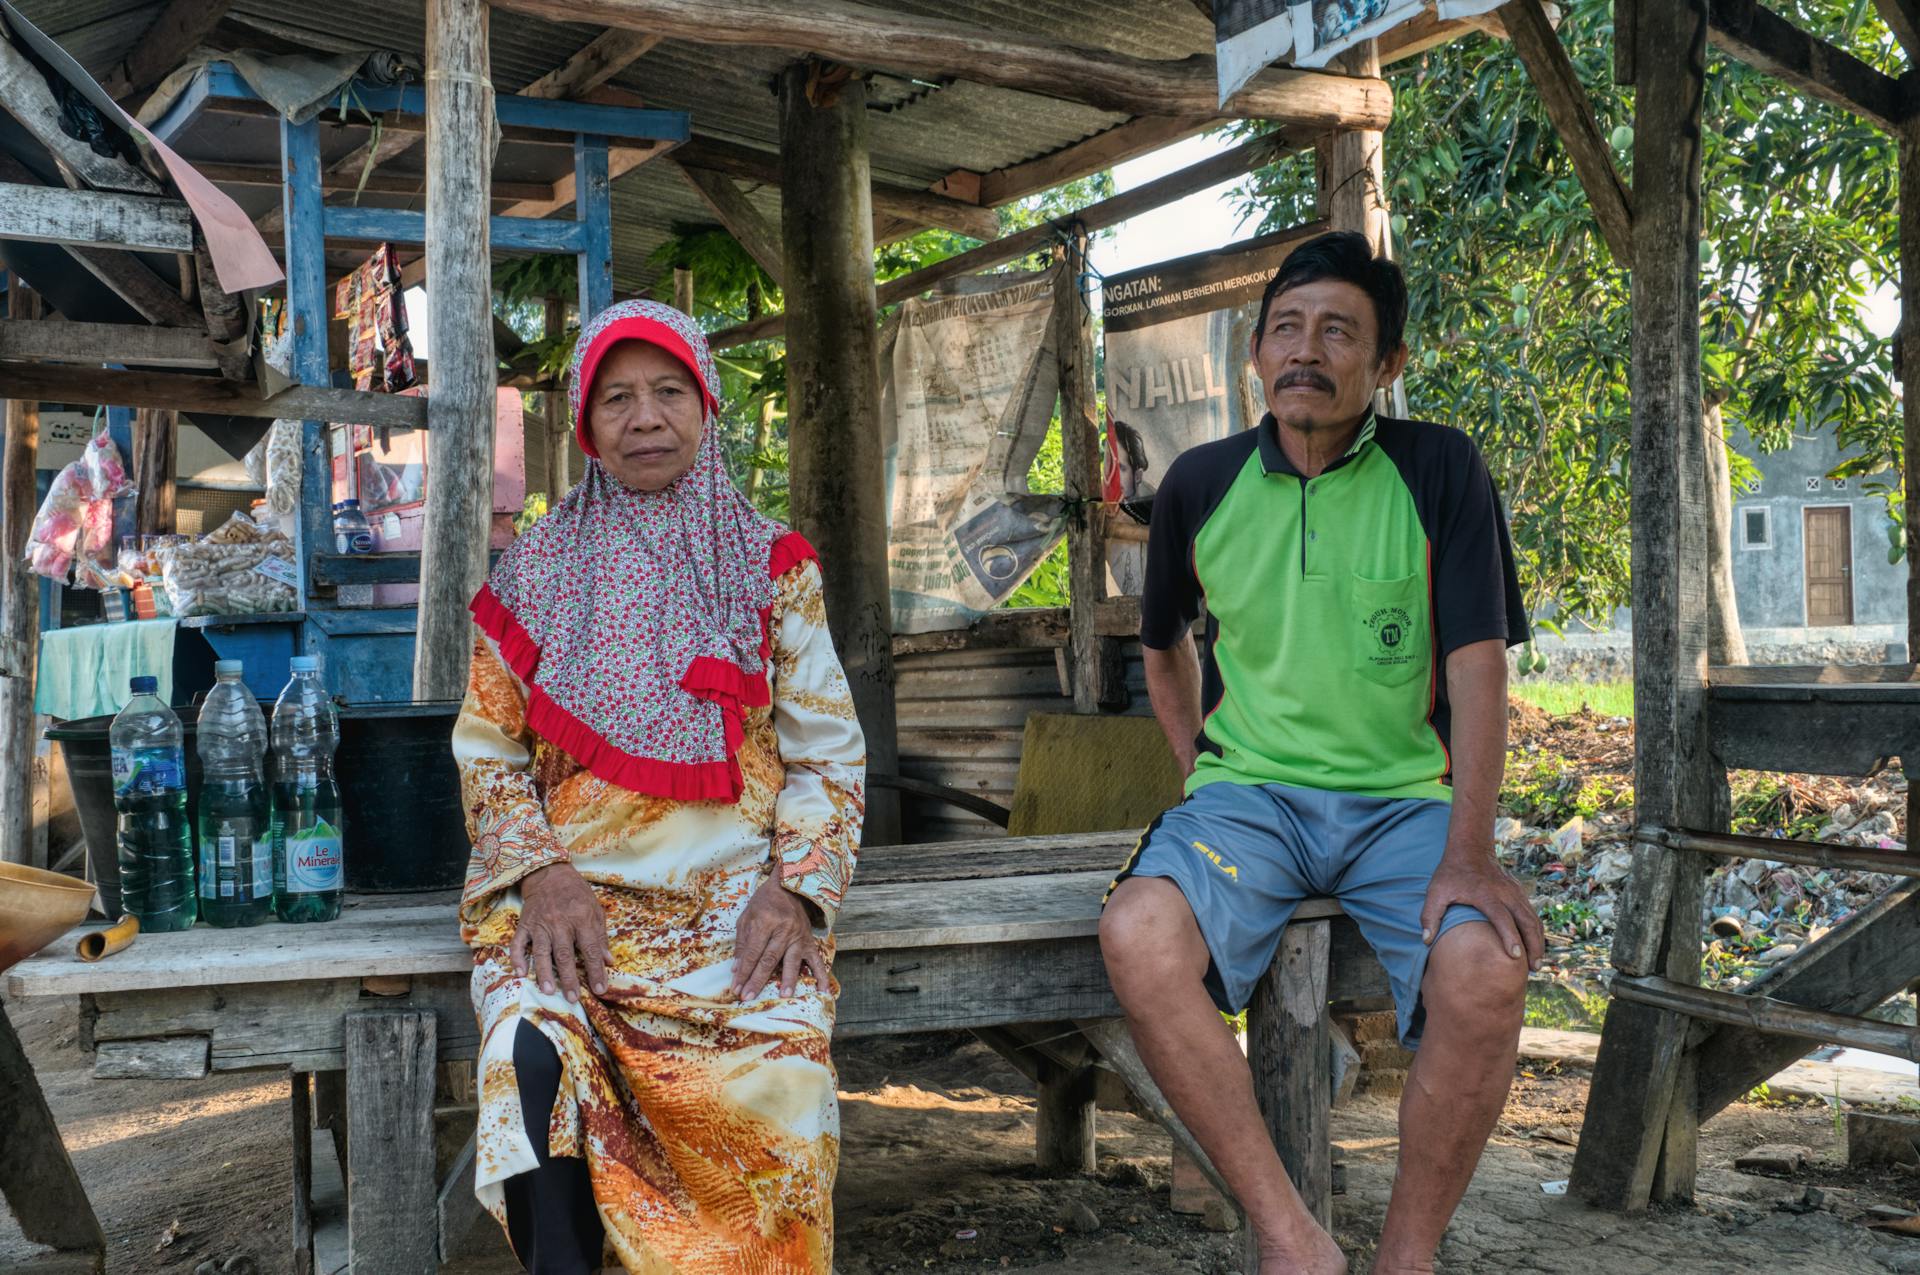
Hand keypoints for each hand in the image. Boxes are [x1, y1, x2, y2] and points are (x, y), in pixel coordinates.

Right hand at [511, 862, 609, 1002]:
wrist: (550, 873)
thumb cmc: (576, 894)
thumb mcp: (595, 909)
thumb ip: (601, 936)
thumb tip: (608, 961)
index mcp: (581, 918)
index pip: (590, 949)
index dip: (595, 970)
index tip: (600, 989)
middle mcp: (560, 922)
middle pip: (565, 954)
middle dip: (569, 978)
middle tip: (573, 998)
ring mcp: (540, 924)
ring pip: (542, 952)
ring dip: (545, 973)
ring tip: (549, 991)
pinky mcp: (525, 924)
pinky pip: (518, 943)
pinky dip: (517, 958)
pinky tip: (520, 973)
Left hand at [730, 876, 827, 1001]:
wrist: (790, 886)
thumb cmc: (764, 902)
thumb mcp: (747, 917)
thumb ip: (742, 943)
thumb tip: (735, 969)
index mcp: (765, 921)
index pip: (753, 952)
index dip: (743, 971)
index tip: (736, 988)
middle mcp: (783, 929)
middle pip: (769, 959)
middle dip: (757, 980)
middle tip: (748, 997)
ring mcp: (799, 936)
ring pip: (792, 961)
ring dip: (787, 979)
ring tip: (783, 995)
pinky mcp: (810, 941)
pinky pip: (817, 960)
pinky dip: (821, 976)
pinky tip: (823, 990)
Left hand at [1419, 850, 1544, 971]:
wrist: (1470, 848)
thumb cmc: (1451, 873)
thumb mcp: (1435, 891)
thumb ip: (1430, 915)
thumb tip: (1426, 941)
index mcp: (1486, 894)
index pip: (1502, 917)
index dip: (1510, 937)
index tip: (1515, 957)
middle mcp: (1505, 893)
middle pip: (1526, 921)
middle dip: (1533, 945)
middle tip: (1533, 968)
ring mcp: (1515, 892)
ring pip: (1533, 919)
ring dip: (1538, 941)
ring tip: (1537, 964)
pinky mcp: (1519, 893)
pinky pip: (1532, 914)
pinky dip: (1536, 932)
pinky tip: (1535, 947)